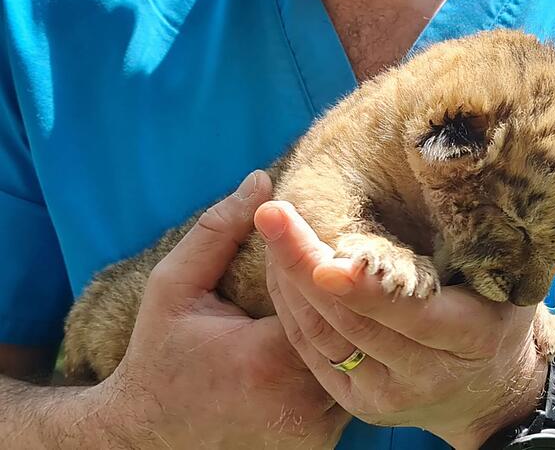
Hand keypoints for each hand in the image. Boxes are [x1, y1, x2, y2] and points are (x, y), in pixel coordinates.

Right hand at [89, 172, 349, 448]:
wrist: (148, 435)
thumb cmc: (160, 354)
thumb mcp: (174, 286)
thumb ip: (218, 231)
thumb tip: (262, 180)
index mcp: (267, 358)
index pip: (327, 298)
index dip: (332, 269)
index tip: (335, 243)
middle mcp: (299, 401)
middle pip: (351, 333)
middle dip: (351, 298)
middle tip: (357, 264)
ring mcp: (313, 429)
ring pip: (357, 365)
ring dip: (355, 335)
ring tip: (353, 298)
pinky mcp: (318, 446)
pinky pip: (347, 394)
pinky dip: (345, 368)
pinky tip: (341, 342)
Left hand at [255, 201, 547, 448]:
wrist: (488, 393)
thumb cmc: (498, 320)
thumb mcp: (507, 285)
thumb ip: (473, 250)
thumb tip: (436, 183)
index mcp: (470, 338)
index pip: (409, 314)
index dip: (364, 289)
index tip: (325, 259)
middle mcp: (425, 375)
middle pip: (352, 322)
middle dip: (305, 266)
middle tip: (274, 214)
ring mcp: (385, 395)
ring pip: (322, 335)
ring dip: (289, 279)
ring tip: (271, 226)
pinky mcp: (355, 401)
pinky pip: (310, 350)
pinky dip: (289, 305)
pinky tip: (277, 265)